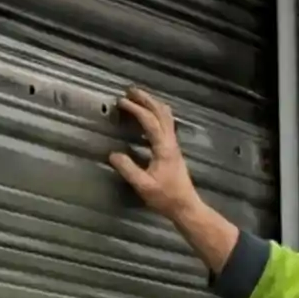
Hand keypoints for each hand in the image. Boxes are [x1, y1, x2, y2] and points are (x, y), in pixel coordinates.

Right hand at [110, 87, 239, 273]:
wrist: (185, 206)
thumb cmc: (165, 197)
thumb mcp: (143, 185)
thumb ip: (127, 169)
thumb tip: (113, 154)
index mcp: (164, 147)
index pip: (149, 121)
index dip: (135, 109)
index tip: (121, 102)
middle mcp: (171, 142)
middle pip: (161, 112)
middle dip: (146, 99)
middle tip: (130, 91)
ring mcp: (173, 145)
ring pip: (166, 117)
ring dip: (152, 105)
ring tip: (139, 99)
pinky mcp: (173, 150)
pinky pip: (165, 125)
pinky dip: (156, 115)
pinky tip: (147, 120)